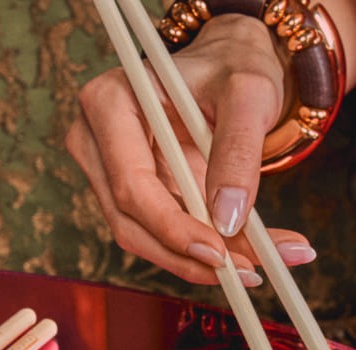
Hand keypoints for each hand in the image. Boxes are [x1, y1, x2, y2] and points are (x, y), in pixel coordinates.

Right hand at [65, 14, 317, 285]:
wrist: (229, 69)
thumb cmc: (233, 69)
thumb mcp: (248, 94)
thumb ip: (239, 151)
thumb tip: (229, 221)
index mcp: (110, 102)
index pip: (130, 184)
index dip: (172, 226)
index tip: (220, 253)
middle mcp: (97, 140)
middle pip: (129, 222)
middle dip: (187, 256)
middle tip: (247, 274)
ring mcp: (109, 171)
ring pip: (143, 239)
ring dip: (197, 263)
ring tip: (258, 269)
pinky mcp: (133, 195)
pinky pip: (161, 236)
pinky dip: (203, 252)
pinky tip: (247, 257)